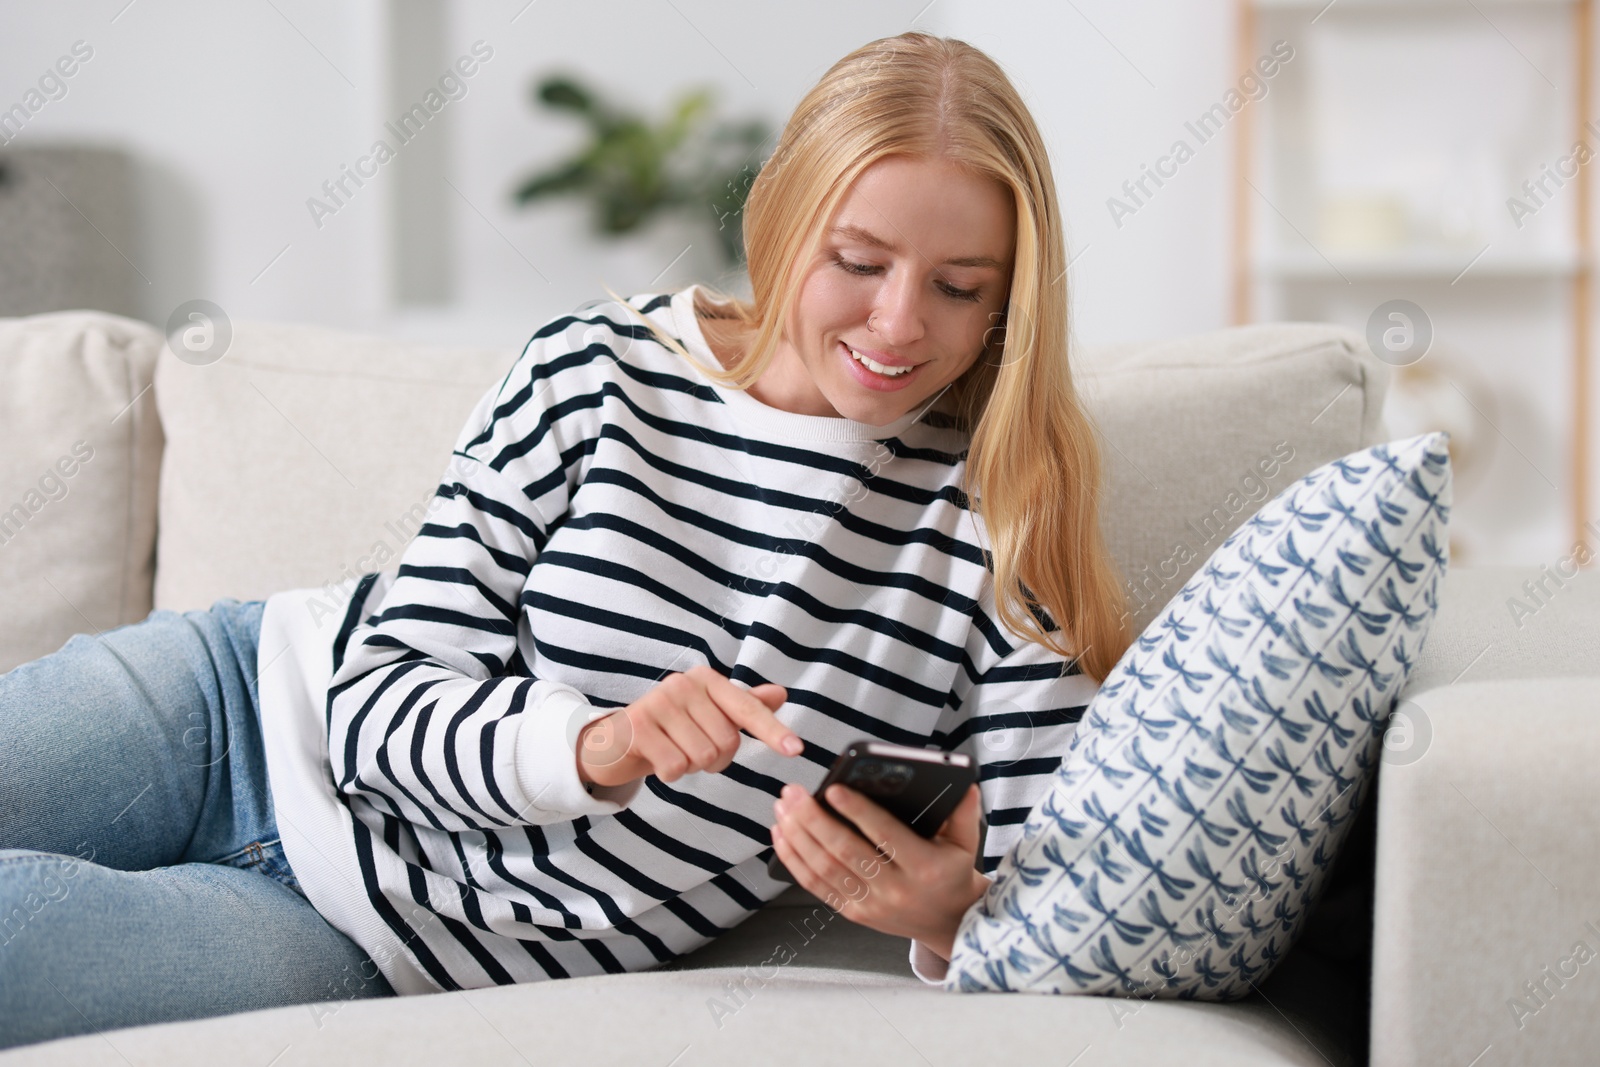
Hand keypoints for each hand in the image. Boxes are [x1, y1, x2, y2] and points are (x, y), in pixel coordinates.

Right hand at [576, 666, 796, 787]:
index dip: (773, 731)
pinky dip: (672, 773)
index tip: (796, 749)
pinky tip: (658, 759)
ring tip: (675, 751)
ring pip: (703, 756)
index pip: (748, 709)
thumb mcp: (708, 714)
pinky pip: (677, 767)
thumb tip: (780, 694)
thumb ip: (743, 706)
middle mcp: (685, 684)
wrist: (615, 740)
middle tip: (692, 749)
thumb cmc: (670, 728)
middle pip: (727, 742)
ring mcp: (660, 702)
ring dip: (693, 766)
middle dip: (716, 759)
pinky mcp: (639, 726)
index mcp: (707, 680)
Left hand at [771, 781, 988, 959]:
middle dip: (813, 819)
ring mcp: (870, 905)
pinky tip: (781, 835)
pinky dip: (794, 860)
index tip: (834, 789)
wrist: (949, 923)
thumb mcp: (966, 843)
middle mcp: (894, 889)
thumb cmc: (952, 873)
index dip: (858, 812)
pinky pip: (816, 886)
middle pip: (845, 852)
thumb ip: (962, 811)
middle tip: (793, 792)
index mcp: (923, 867)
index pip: (885, 835)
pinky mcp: (853, 913)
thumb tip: (962, 781)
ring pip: (824, 869)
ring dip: (798, 836)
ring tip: (783, 806)